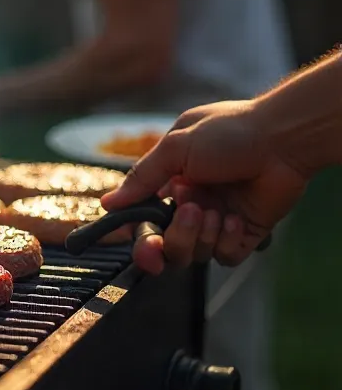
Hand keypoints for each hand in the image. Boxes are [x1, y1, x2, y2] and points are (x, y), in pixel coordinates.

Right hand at [101, 100, 308, 273]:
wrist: (282, 139)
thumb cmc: (230, 132)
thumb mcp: (176, 147)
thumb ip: (142, 178)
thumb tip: (108, 202)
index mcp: (172, 182)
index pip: (146, 221)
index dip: (142, 240)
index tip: (145, 248)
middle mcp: (192, 204)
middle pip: (168, 245)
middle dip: (175, 239)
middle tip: (190, 215)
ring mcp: (218, 220)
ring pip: (195, 254)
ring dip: (203, 235)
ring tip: (216, 209)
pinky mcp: (244, 234)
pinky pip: (225, 256)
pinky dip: (227, 241)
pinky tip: (236, 218)